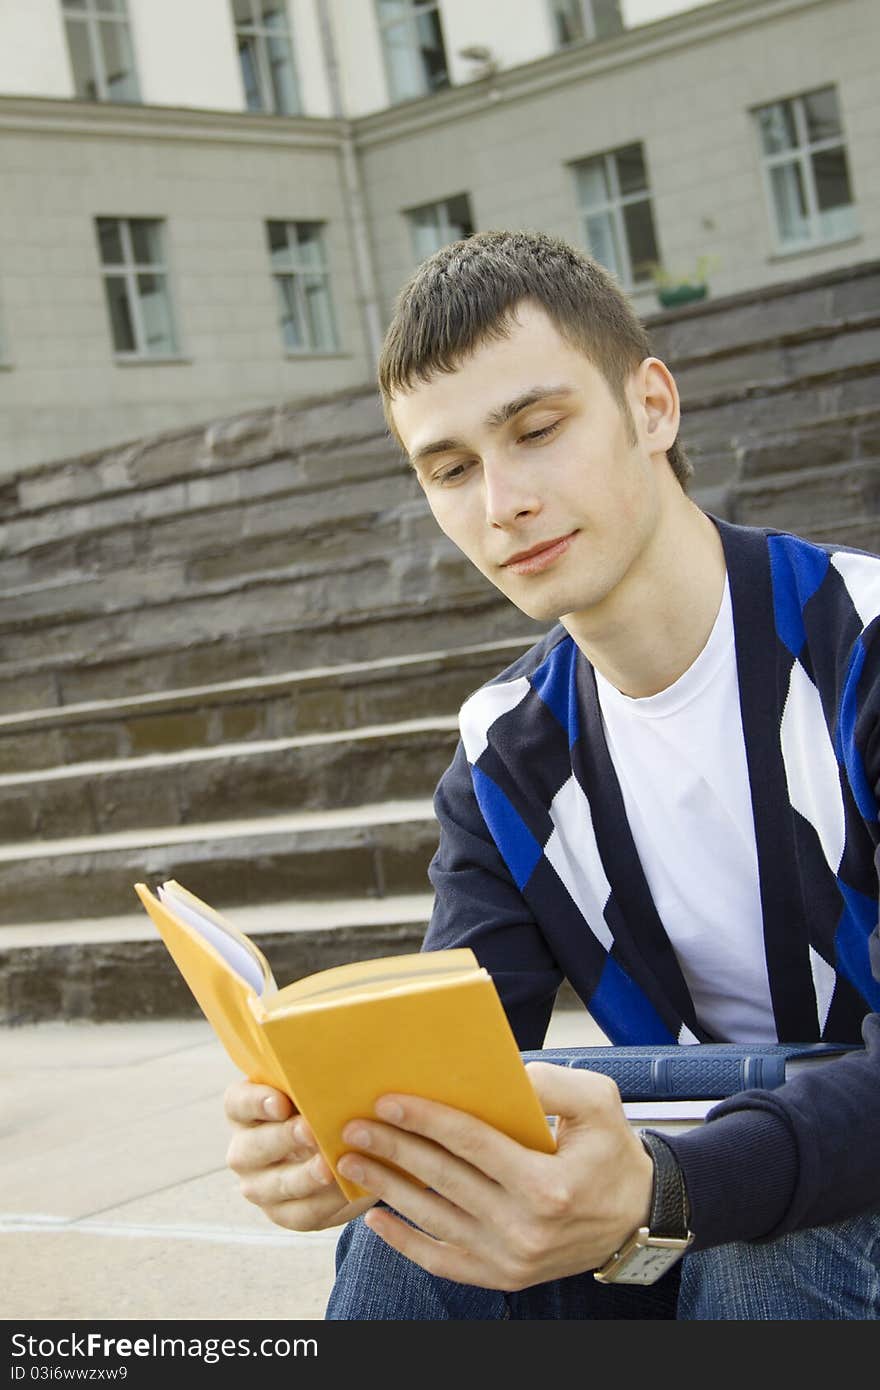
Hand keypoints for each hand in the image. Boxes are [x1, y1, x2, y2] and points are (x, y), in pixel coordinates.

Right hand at [224, 1079, 375, 1231]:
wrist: (345, 1154)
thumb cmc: (328, 1107)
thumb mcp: (319, 1091)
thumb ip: (320, 1081)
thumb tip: (343, 1062)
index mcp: (245, 1111)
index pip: (237, 1103)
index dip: (255, 1102)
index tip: (281, 1102)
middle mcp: (244, 1149)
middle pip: (252, 1147)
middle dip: (283, 1139)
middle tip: (310, 1130)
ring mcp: (259, 1186)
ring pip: (275, 1185)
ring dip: (303, 1176)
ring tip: (330, 1166)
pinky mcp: (283, 1213)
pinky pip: (300, 1213)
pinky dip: (324, 1202)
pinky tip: (344, 1188)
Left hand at [334, 1061, 653, 1290]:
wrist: (637, 1217)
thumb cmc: (612, 1151)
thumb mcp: (598, 1102)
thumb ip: (551, 1082)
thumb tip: (501, 1072)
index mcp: (548, 1183)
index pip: (472, 1144)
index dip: (426, 1120)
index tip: (387, 1101)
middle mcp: (526, 1226)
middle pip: (444, 1179)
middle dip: (393, 1149)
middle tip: (352, 1127)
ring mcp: (511, 1258)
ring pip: (434, 1218)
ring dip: (388, 1189)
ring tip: (353, 1163)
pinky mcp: (503, 1276)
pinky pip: (442, 1261)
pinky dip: (405, 1241)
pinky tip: (376, 1218)